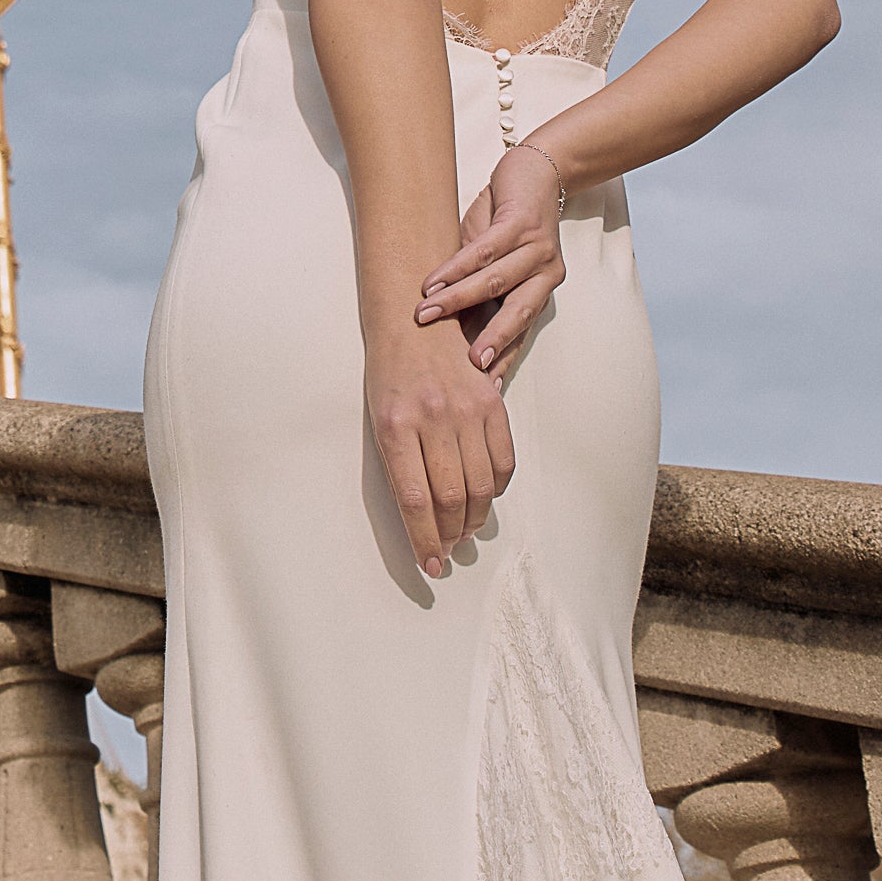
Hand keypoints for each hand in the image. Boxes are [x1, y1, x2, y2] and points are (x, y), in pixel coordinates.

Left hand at [365, 318, 513, 574]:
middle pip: (450, 498)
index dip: (425, 539)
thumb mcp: (378, 415)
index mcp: (394, 425)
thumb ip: (400, 463)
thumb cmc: (388, 371)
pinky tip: (485, 499)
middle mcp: (431, 418)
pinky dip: (496, 488)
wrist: (411, 315)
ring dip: (474, 519)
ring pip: (479, 485)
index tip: (430, 565)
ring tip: (465, 533)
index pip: (414, 500)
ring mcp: (465, 408)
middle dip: (449, 536)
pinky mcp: (491, 401)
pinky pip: (502, 459)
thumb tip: (422, 516)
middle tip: (447, 552)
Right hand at [419, 143, 565, 374]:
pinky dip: (456, 267)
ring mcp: (536, 249)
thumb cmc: (507, 223)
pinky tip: (433, 279)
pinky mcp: (521, 223)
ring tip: (426, 313)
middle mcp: (545, 275)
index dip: (501, 358)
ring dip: (458, 299)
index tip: (482, 388)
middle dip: (489, 340)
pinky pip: (485, 251)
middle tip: (469, 366)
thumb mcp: (495, 264)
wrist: (534, 173)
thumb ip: (478, 290)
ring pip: (494, 282)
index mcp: (539, 292)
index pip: (519, 332)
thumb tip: (444, 324)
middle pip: (516, 315)